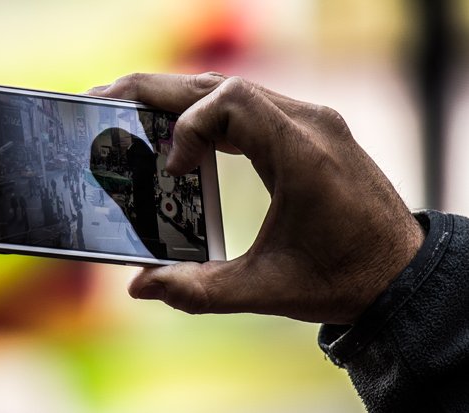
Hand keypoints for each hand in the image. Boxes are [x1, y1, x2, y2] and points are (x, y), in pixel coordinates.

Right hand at [89, 73, 423, 323]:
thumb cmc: (343, 280)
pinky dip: (210, 114)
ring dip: (183, 99)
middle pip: (223, 85)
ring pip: (235, 91)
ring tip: (134, 111)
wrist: (400, 274)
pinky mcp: (310, 131)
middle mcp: (310, 124)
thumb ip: (199, 290)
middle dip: (159, 91)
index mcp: (303, 154)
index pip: (232, 100)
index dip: (189, 126)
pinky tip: (185, 132)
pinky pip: (251, 106)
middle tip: (106, 99)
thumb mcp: (267, 290)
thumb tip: (140, 286)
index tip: (175, 170)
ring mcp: (312, 123)